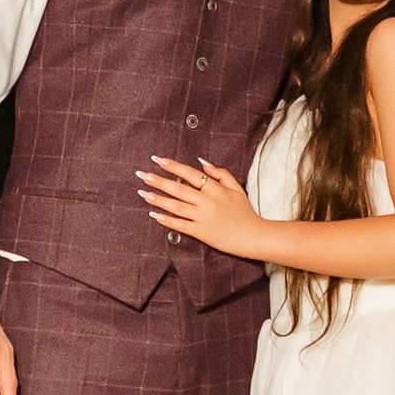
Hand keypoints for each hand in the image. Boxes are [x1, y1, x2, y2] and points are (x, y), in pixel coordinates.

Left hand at [136, 154, 265, 257]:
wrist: (253, 235)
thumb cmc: (244, 211)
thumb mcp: (236, 187)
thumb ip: (220, 173)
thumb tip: (201, 162)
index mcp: (215, 188)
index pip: (189, 173)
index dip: (172, 166)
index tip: (157, 159)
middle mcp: (206, 201)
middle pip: (178, 188)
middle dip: (158, 181)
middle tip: (142, 175)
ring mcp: (203, 217)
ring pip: (176, 206)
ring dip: (158, 199)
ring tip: (143, 193)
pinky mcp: (201, 232)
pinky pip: (180, 224)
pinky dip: (166, 219)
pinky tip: (154, 214)